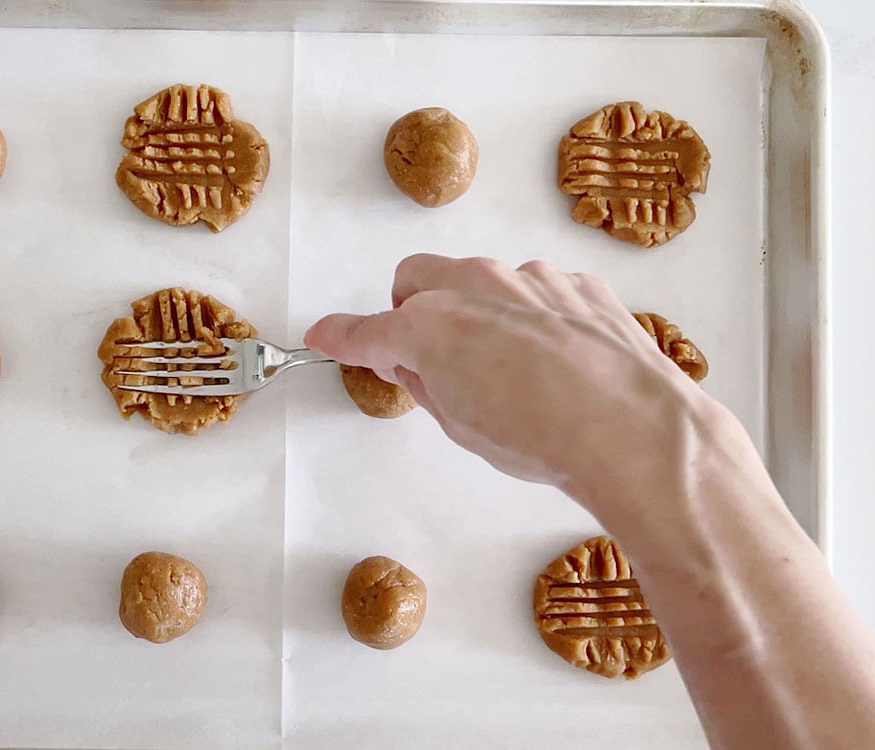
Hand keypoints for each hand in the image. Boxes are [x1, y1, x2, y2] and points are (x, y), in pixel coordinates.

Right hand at [305, 253, 712, 495]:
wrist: (630, 431)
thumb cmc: (542, 438)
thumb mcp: (459, 424)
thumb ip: (423, 382)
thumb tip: (412, 364)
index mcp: (432, 325)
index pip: (369, 329)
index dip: (342, 336)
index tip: (326, 337)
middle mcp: (475, 286)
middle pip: (418, 279)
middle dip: (412, 310)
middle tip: (429, 358)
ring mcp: (530, 279)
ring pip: (480, 280)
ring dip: (476, 311)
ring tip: (507, 369)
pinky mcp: (576, 285)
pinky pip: (535, 290)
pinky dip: (531, 315)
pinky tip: (554, 360)